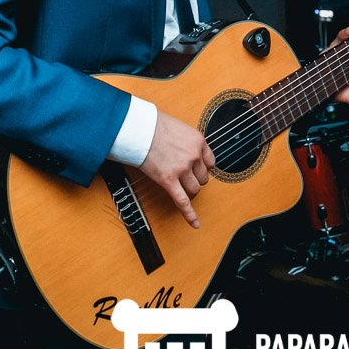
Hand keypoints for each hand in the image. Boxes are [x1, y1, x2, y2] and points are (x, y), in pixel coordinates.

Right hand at [139, 110, 215, 228]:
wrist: (138, 128)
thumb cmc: (153, 125)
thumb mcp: (179, 127)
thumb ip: (187, 141)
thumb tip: (186, 151)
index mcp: (198, 141)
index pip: (210, 162)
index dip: (202, 167)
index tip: (197, 169)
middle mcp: (193, 156)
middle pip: (203, 177)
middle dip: (194, 178)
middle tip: (183, 175)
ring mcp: (182, 169)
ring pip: (194, 189)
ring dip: (188, 189)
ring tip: (178, 185)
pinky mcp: (168, 180)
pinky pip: (182, 201)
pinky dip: (189, 214)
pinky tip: (194, 223)